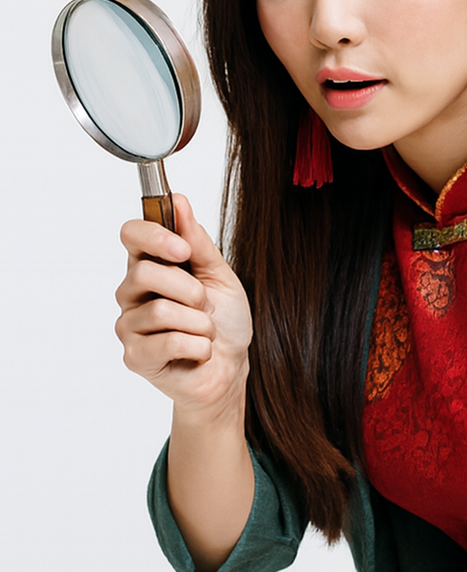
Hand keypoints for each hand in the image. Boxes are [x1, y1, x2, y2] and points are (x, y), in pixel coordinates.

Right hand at [114, 194, 252, 414]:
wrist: (231, 368)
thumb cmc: (223, 322)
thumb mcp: (219, 276)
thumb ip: (198, 243)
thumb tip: (179, 203)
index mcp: (149, 265)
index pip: (130, 234)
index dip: (153, 236)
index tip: (182, 249)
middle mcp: (131, 293)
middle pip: (144, 272)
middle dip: (189, 289)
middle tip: (205, 304)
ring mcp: (129, 325)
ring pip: (161, 310)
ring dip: (200, 323)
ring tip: (204, 332)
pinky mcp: (135, 356)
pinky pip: (169, 342)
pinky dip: (198, 347)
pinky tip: (199, 352)